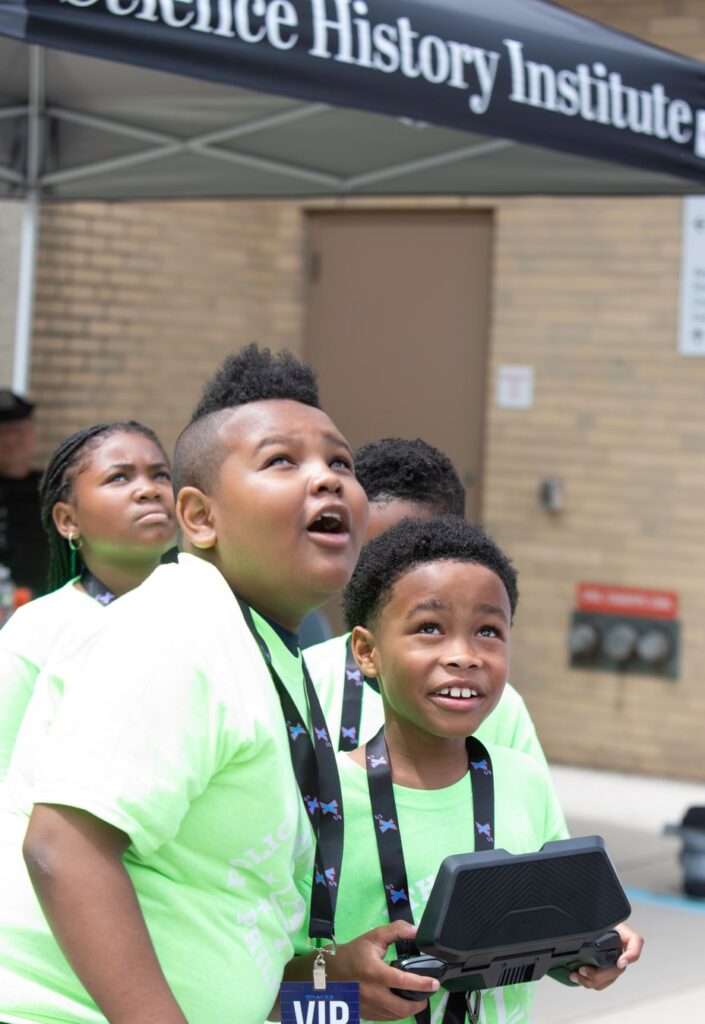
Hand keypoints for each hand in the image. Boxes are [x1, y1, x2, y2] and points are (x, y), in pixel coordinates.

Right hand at [296, 921, 439, 1021]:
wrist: (327, 973)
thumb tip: (416, 931)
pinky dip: (398, 1013)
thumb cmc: (353, 953)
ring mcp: (369, 1007)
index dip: (422, 983)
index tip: (435, 983)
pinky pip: (387, 1018)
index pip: (403, 981)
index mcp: (375, 973)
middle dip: (420, 1003)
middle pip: (403, 1007)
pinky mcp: (366, 1015)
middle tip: (428, 993)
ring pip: (396, 1016)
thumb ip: (396, 930)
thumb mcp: (373, 937)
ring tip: (417, 998)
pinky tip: (401, 1003)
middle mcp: (373, 994)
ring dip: (410, 1009)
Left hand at [569, 922, 643, 990]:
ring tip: (575, 975)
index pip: (636, 942)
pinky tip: (578, 977)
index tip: (620, 962)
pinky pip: (602, 982)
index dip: (631, 954)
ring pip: (609, 979)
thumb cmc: (595, 920)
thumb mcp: (597, 918)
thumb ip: (596, 920)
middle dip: (599, 974)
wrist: (590, 924)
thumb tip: (586, 919)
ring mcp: (614, 962)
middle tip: (583, 970)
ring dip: (592, 981)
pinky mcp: (606, 970)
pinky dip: (590, 982)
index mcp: (623, 934)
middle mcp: (622, 950)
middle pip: (618, 969)